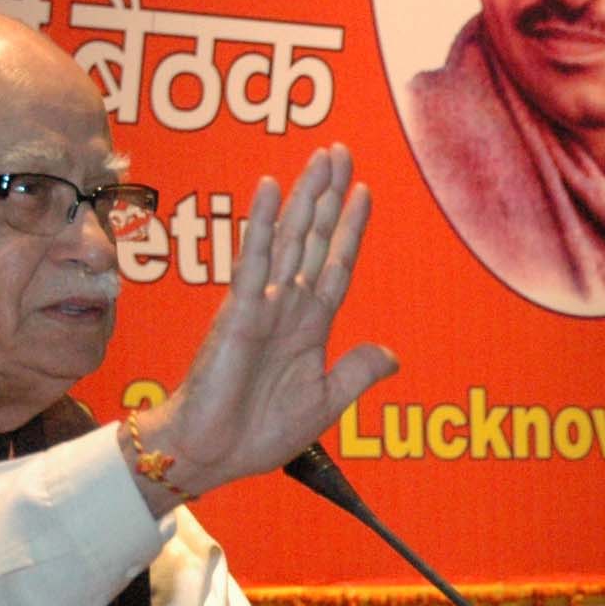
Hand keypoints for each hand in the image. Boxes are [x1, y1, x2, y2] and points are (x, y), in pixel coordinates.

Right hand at [126, 144, 394, 512]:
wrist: (213, 455)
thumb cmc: (259, 432)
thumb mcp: (324, 403)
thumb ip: (354, 373)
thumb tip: (391, 354)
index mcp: (308, 326)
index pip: (334, 265)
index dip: (349, 229)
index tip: (363, 191)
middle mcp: (286, 306)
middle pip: (312, 239)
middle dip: (328, 195)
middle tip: (341, 151)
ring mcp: (261, 305)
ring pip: (288, 239)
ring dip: (305, 198)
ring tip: (321, 158)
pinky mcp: (238, 314)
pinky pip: (253, 261)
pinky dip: (264, 225)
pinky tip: (272, 188)